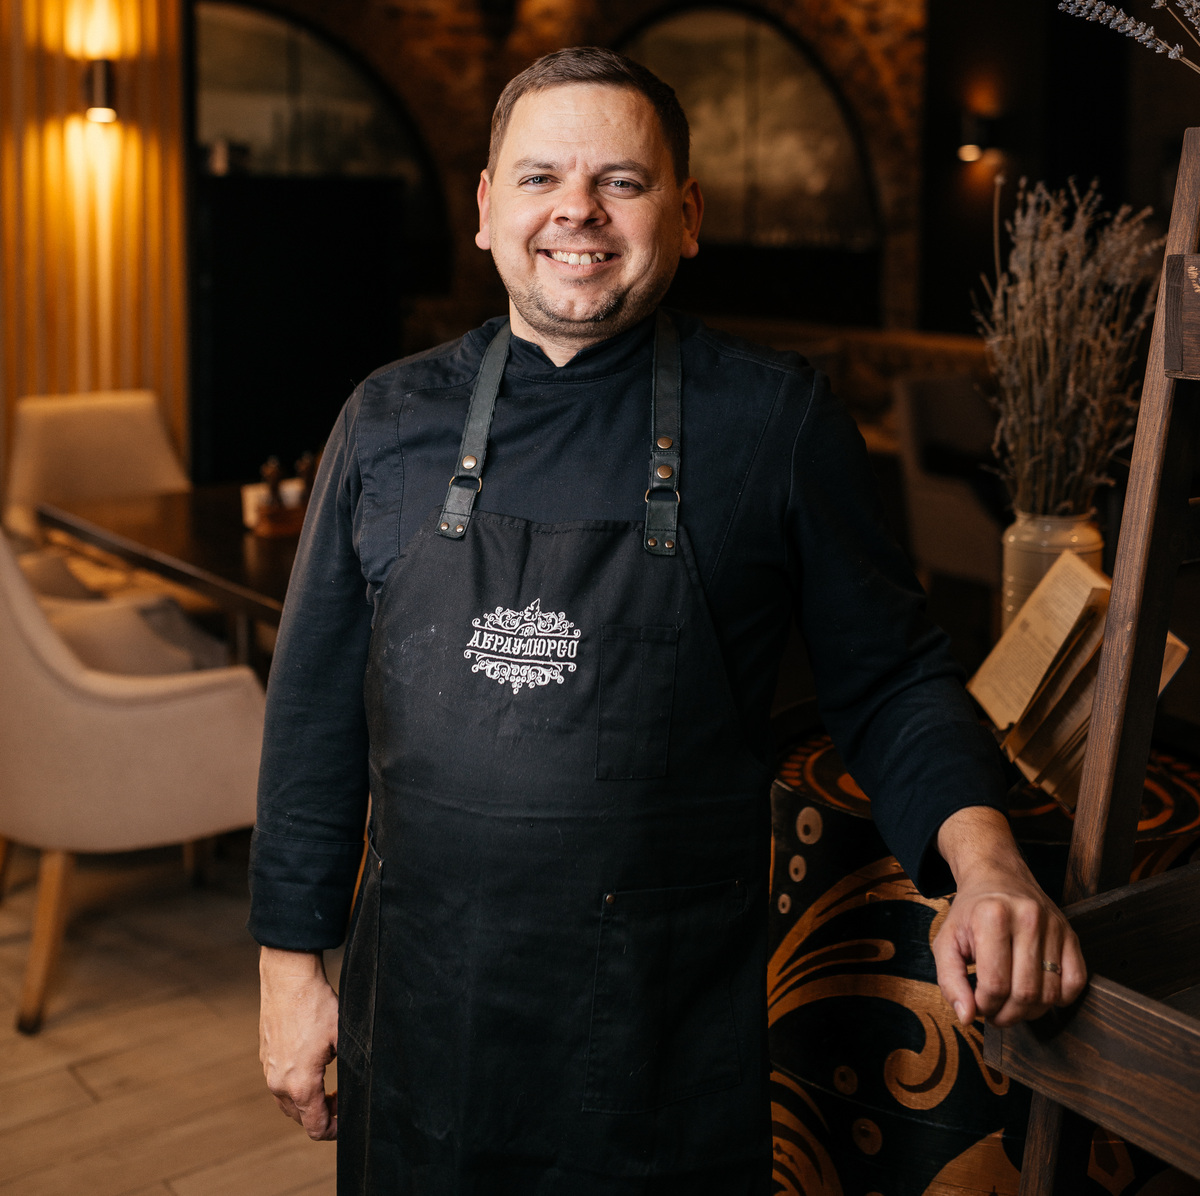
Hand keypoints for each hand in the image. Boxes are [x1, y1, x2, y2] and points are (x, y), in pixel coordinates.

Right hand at [259, 947, 339, 1139]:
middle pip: (301, 1118)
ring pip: (289, 1102)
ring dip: (309, 1100)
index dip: (335, 1130)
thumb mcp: (344, 1037)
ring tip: (329, 1083)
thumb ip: (353, 1066)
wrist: (288, 979)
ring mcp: (268, 1071)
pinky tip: (313, 1064)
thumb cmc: (316, 1005)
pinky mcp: (265, 1057)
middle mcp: (279, 1084)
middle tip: (342, 1095)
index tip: (348, 1119)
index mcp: (300, 1085)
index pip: (315, 1127)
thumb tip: (363, 1083)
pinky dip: (297, 1085)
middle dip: (324, 1114)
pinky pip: (280, 1084)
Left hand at [932, 806, 1087, 1026]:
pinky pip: (1076, 982)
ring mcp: (1054, 926)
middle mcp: (1028, 918)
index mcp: (992, 917)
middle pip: (1025, 993)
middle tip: (995, 1013)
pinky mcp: (1071, 933)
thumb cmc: (970, 913)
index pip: (995, 983)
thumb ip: (950, 980)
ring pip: (1050, 994)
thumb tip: (966, 1017)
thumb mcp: (946, 940)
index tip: (978, 1005)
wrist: (997, 876)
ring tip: (1012, 1004)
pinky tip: (1038, 993)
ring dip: (1030, 1011)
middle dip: (1007, 1014)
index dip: (985, 1006)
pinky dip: (1059, 999)